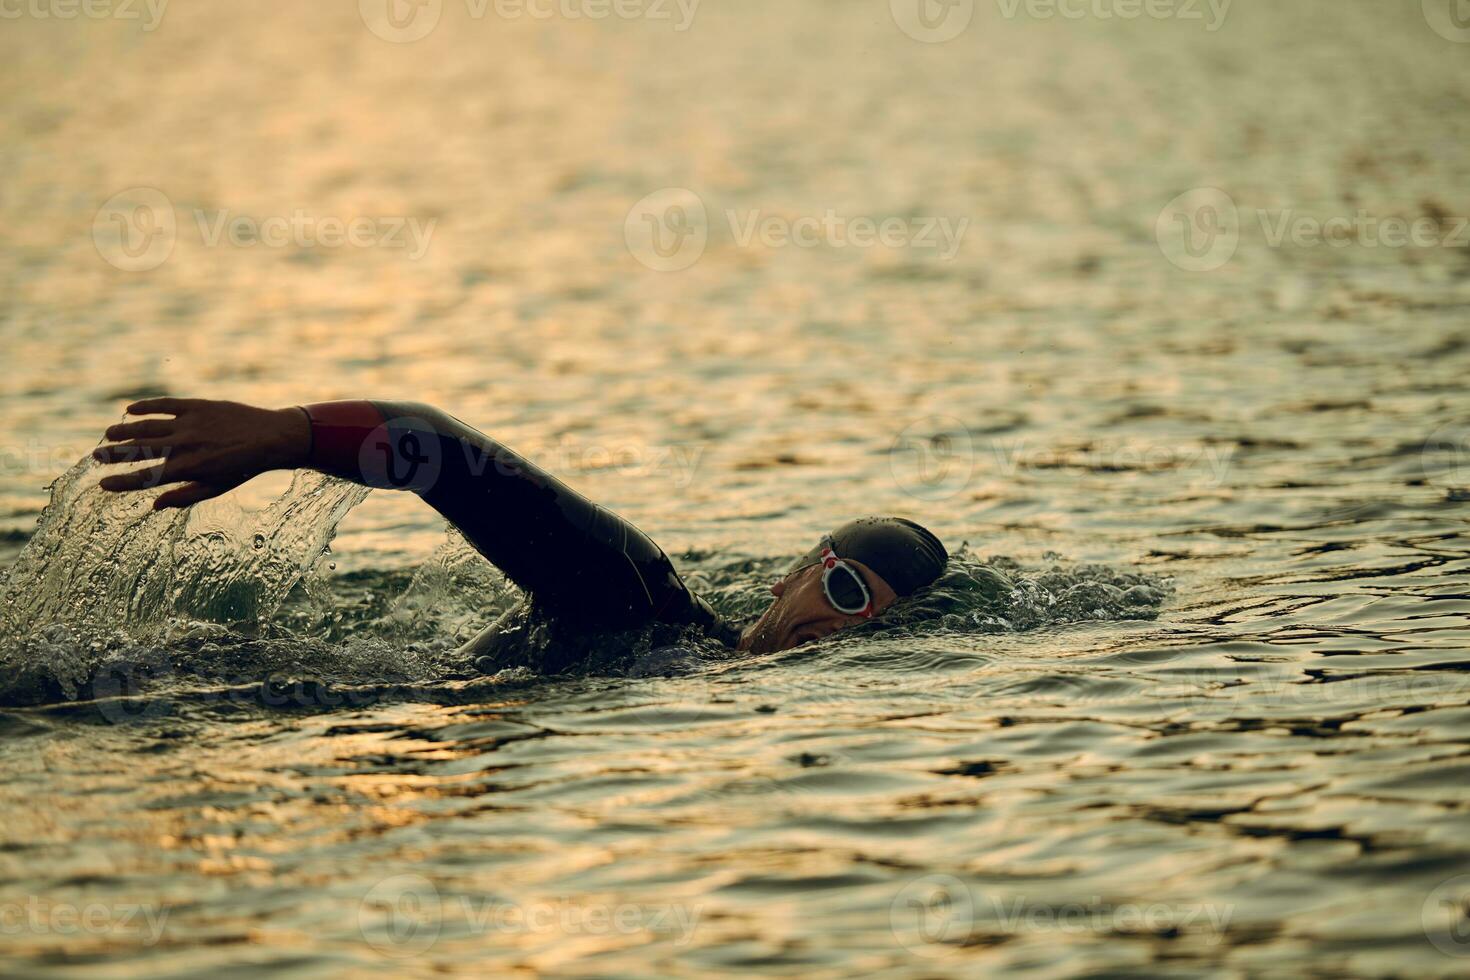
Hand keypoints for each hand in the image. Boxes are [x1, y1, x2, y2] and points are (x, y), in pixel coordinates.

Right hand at [93, 397, 310, 508]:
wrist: (272, 437)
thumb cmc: (243, 467)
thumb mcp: (216, 488)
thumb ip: (185, 497)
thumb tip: (154, 505)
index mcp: (189, 469)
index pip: (146, 478)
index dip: (122, 482)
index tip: (103, 484)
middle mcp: (185, 445)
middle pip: (139, 450)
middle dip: (114, 454)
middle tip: (95, 456)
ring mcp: (190, 423)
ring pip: (147, 426)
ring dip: (124, 430)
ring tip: (108, 434)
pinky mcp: (197, 406)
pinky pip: (165, 404)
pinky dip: (145, 406)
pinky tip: (130, 409)